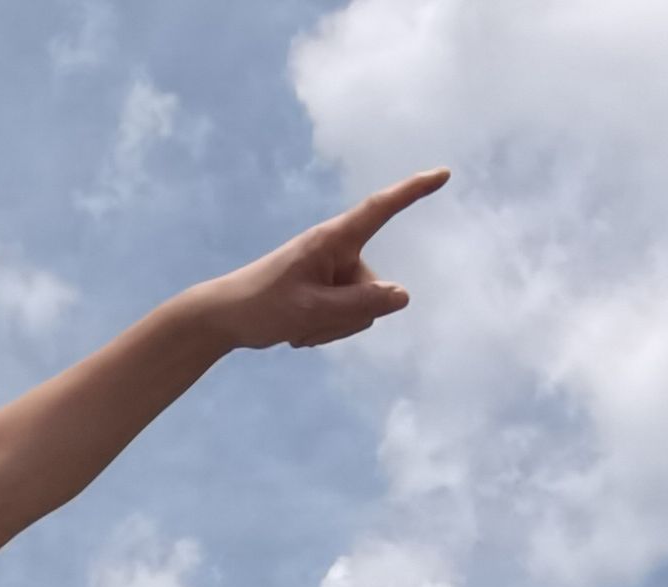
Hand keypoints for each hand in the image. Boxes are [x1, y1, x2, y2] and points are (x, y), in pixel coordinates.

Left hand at [194, 170, 447, 351]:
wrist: (226, 318)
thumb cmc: (262, 304)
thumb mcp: (311, 310)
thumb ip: (359, 305)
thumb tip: (402, 295)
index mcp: (332, 240)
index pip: (380, 209)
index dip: (413, 191)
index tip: (441, 174)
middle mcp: (338, 252)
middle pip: (372, 289)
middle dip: (346, 316)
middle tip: (303, 320)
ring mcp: (334, 274)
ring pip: (363, 311)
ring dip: (334, 327)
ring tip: (297, 324)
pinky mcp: (328, 292)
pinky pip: (349, 319)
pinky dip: (327, 330)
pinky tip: (298, 330)